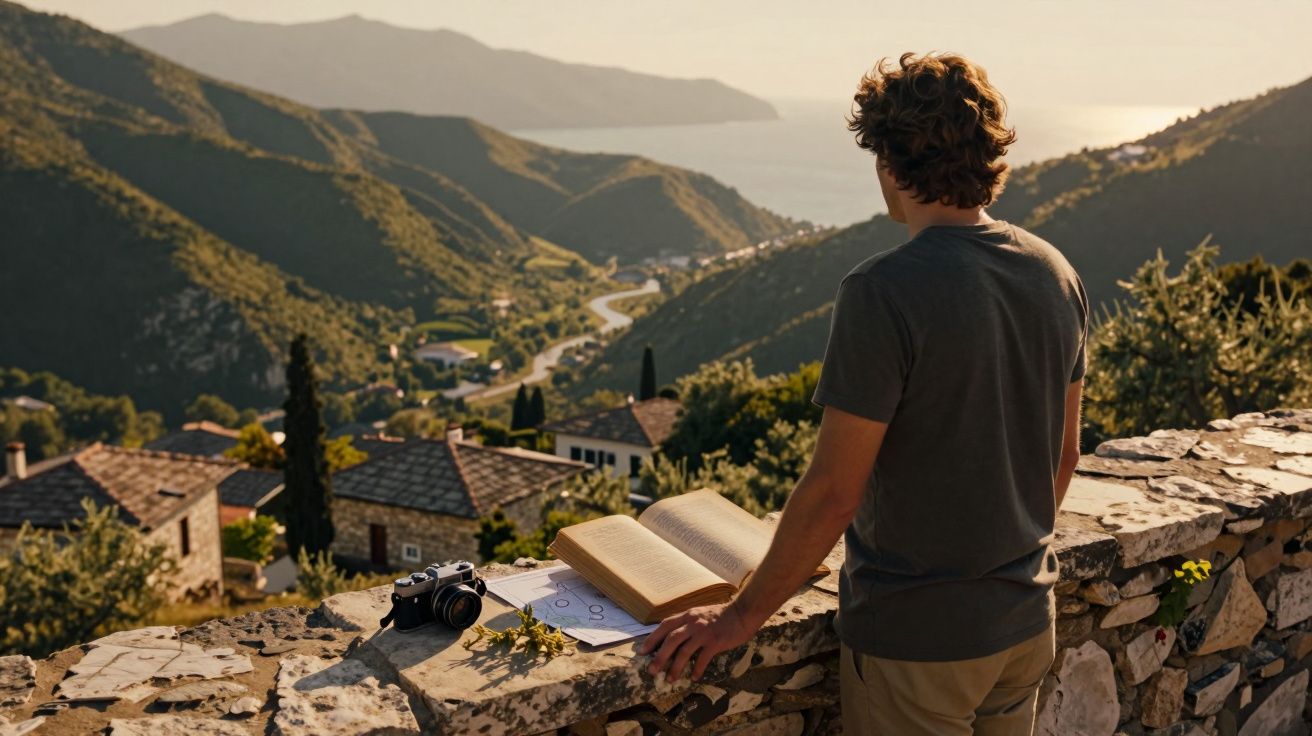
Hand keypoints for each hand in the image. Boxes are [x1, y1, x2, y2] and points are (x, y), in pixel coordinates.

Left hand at [638, 602, 758, 680]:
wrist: (743, 612)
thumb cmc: (722, 615)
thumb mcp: (700, 614)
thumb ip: (688, 623)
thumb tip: (673, 638)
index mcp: (688, 615)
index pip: (665, 626)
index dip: (652, 638)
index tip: (643, 651)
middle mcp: (693, 623)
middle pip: (671, 640)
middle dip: (659, 656)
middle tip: (651, 670)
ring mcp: (704, 632)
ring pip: (684, 651)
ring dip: (675, 667)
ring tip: (670, 679)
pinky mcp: (715, 642)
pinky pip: (703, 658)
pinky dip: (697, 669)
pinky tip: (694, 677)